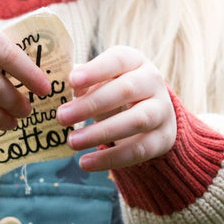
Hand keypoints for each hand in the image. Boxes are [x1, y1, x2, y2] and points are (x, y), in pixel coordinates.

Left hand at [56, 46, 176, 170]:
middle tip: (61, 117)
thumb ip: (85, 82)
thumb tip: (70, 88)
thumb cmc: (115, 91)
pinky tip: (85, 163)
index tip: (71, 81)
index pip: (118, 60)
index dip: (96, 70)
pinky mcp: (162, 138)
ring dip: (101, 133)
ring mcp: (162, 110)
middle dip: (91, 104)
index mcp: (135, 61)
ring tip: (72, 142)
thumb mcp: (102, 80)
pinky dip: (110, 159)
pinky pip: (138, 150)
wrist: (153, 113)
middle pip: (125, 90)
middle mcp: (153, 82)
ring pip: (136, 121)